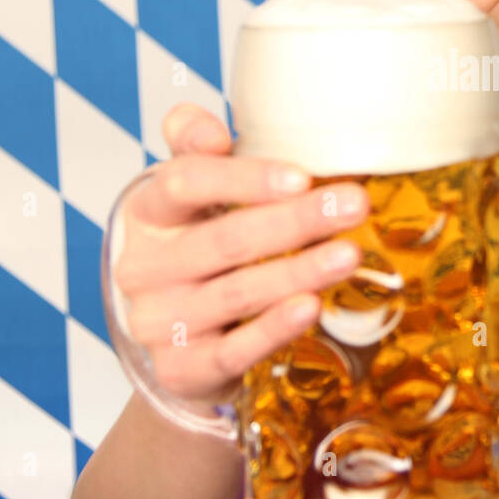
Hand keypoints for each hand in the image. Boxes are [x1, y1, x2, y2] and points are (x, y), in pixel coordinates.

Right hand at [109, 102, 369, 410]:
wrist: (176, 335)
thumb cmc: (197, 243)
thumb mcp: (191, 192)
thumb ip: (194, 146)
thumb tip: (210, 129)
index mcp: (147, 212)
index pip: (185, 182)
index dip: (245, 179)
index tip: (303, 176)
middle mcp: (144, 267)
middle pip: (224, 239)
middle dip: (295, 222)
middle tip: (354, 206)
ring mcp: (158, 321)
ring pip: (236, 292)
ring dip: (299, 271)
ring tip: (350, 254)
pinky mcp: (181, 368)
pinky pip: (233, 350)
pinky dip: (274, 329)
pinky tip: (311, 307)